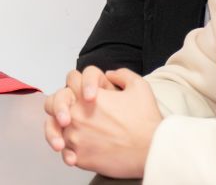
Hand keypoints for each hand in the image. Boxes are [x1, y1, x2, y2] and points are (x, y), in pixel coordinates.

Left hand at [44, 66, 159, 174]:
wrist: (148, 149)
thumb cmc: (144, 118)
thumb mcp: (139, 86)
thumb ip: (121, 74)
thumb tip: (109, 74)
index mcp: (88, 96)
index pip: (72, 79)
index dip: (81, 81)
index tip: (90, 90)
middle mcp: (75, 115)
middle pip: (53, 102)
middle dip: (61, 103)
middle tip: (74, 108)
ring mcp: (73, 137)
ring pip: (54, 128)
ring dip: (66, 127)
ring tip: (83, 130)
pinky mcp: (76, 156)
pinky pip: (64, 150)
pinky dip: (71, 148)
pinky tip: (86, 146)